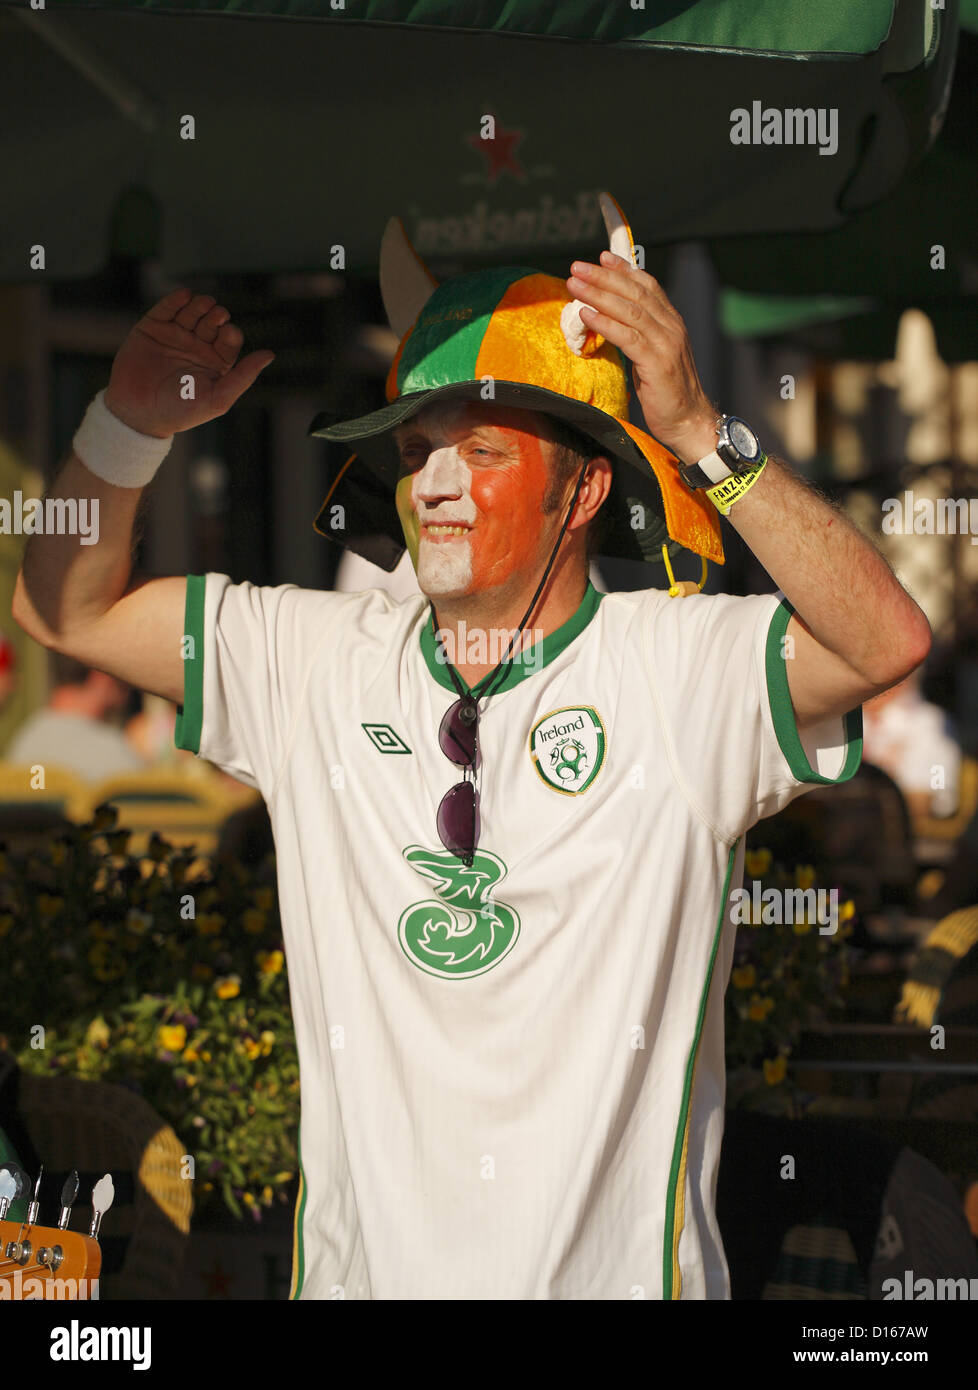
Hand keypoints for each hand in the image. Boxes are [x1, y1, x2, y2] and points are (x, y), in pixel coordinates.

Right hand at [104, 288, 274, 437]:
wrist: (138, 413)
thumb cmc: (180, 412)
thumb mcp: (218, 398)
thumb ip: (244, 377)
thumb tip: (270, 354)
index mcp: (216, 362)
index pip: (230, 339)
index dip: (231, 333)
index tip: (228, 333)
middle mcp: (197, 346)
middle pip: (212, 321)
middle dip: (216, 316)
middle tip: (217, 316)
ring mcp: (175, 335)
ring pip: (192, 312)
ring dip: (200, 305)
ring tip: (204, 305)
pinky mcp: (152, 327)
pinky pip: (166, 308)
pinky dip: (176, 299)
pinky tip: (185, 296)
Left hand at [566, 251, 716, 463]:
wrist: (688, 421)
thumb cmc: (666, 392)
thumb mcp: (652, 356)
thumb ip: (638, 335)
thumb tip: (609, 320)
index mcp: (671, 322)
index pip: (647, 286)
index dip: (623, 270)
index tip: (601, 258)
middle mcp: (671, 327)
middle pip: (635, 293)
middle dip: (604, 277)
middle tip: (577, 267)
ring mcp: (667, 344)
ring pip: (630, 310)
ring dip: (599, 295)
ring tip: (574, 286)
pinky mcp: (658, 363)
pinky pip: (628, 337)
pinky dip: (605, 323)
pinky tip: (586, 315)